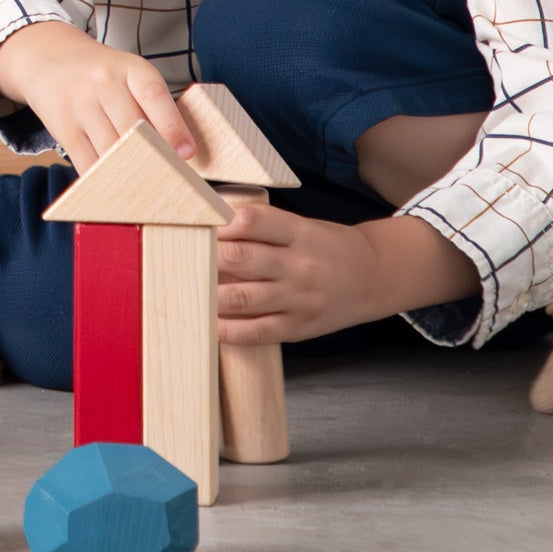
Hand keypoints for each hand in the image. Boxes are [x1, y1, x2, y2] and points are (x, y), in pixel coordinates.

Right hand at [0, 20, 199, 167]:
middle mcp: (103, 83)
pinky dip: (104, 179)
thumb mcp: (128, 73)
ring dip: (130, 173)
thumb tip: (177, 151)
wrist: (49, 57)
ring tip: (146, 187)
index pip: (154, 96)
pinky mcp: (64, 128)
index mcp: (129, 68)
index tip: (186, 153)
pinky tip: (116, 184)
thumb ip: (151, 105)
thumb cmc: (100, 73)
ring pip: (111, 151)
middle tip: (171, 179)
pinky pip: (87, 162)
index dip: (173, 126)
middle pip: (133, 130)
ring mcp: (81, 105)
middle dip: (153, 158)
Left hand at [212, 202, 473, 346]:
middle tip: (180, 256)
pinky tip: (210, 324)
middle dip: (205, 257)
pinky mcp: (299, 327)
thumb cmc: (326, 247)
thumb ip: (262, 228)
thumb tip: (208, 228)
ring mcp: (299, 298)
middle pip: (240, 257)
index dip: (218, 221)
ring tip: (186, 290)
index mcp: (298, 232)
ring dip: (209, 295)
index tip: (195, 223)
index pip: (251, 220)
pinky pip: (258, 331)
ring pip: (243, 297)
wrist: (373, 276)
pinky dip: (229, 330)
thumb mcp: (301, 226)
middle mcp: (298, 265)